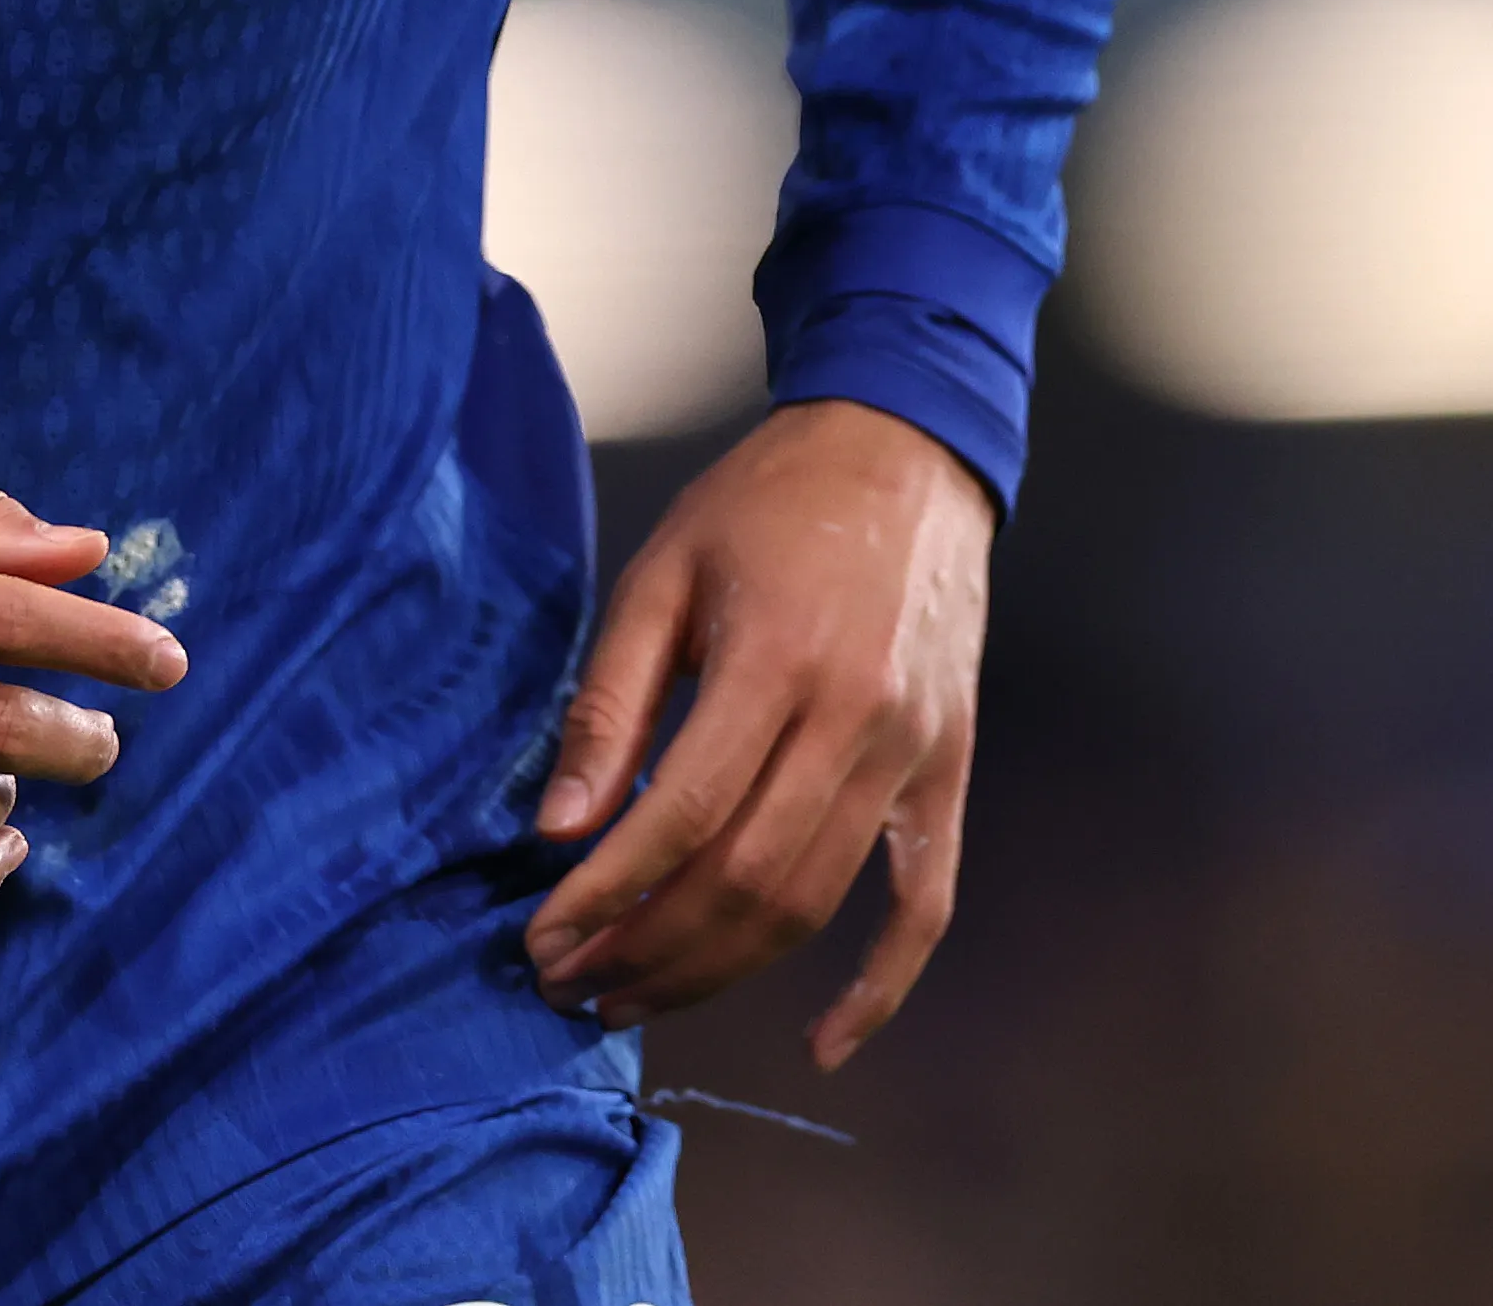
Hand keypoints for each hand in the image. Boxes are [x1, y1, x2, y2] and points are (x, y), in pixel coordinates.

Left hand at [523, 397, 992, 1065]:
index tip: (542, 937)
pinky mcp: (951, 770)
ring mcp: (915, 752)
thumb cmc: (767, 504)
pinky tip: (822, 1042)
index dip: (605, 892)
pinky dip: (880, 985)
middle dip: (646, 948)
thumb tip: (557, 828)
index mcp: (777, 658)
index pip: (681, 815)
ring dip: (718, 970)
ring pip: (813, 902)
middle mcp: (856, 717)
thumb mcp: (662, 570)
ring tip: (636, 992)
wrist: (904, 451)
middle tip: (570, 980)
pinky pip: (926, 902)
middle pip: (745, 879)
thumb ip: (610, 702)